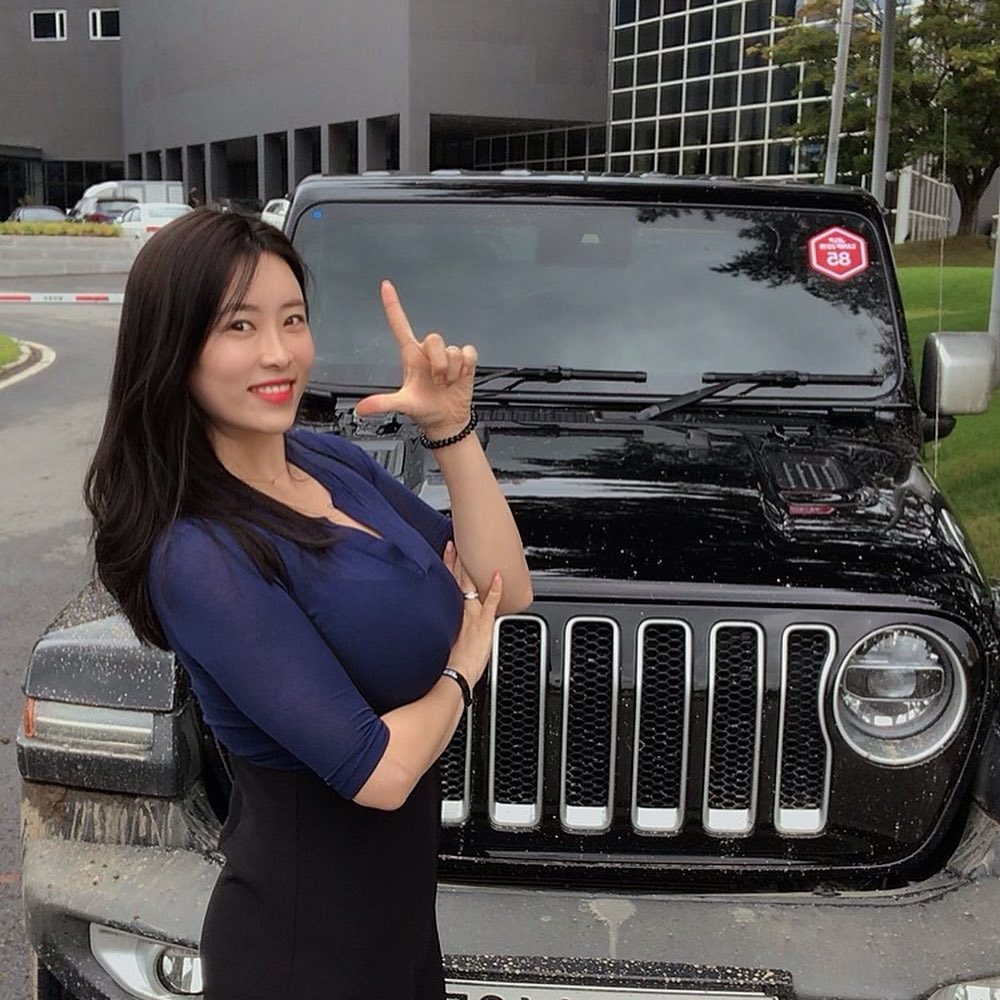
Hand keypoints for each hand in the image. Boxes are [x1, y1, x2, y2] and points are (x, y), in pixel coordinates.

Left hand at [354, 280, 477, 437]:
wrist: (447, 420)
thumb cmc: (424, 409)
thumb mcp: (403, 405)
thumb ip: (383, 403)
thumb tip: (361, 408)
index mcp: (411, 356)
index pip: (400, 325)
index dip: (393, 305)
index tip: (386, 286)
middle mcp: (428, 352)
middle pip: (435, 338)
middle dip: (438, 363)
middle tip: (436, 381)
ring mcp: (447, 355)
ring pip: (453, 349)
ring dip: (452, 371)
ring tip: (447, 383)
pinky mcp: (464, 360)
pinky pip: (469, 352)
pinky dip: (466, 368)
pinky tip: (460, 377)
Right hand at [442, 541, 501, 688]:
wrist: (451, 678)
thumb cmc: (444, 665)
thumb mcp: (438, 641)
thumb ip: (438, 626)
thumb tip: (432, 620)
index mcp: (448, 613)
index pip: (446, 583)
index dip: (446, 566)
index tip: (445, 550)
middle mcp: (459, 611)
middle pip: (457, 580)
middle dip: (455, 560)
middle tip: (454, 542)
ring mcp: (472, 616)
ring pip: (472, 586)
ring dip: (471, 568)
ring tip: (471, 550)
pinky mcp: (484, 625)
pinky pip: (491, 603)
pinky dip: (496, 589)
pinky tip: (499, 576)